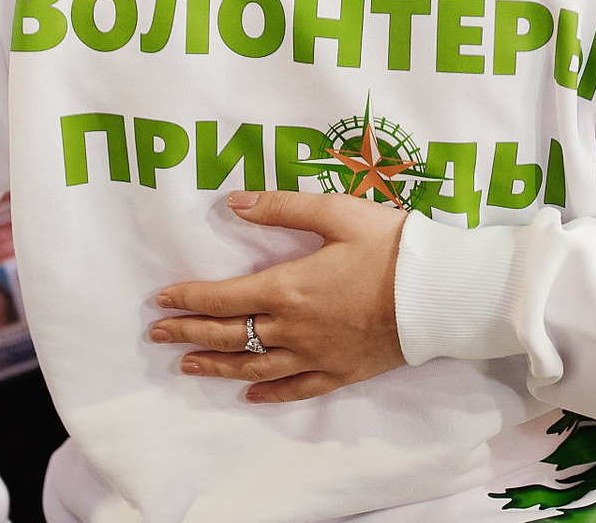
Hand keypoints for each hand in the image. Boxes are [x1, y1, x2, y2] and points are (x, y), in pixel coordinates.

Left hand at [151, 190, 406, 402]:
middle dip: (189, 335)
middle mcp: (294, 328)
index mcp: (289, 287)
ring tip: (188, 367)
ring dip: (217, 366)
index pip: (223, 297)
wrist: (438, 291)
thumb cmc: (390, 245)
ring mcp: (317, 354)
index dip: (188, 299)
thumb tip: (233, 202)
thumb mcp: (337, 212)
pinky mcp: (341, 371)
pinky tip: (250, 393)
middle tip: (158, 337)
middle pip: (229, 335)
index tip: (161, 300)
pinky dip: (269, 392)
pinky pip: (297, 388)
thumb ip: (283, 207)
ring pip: (255, 365)